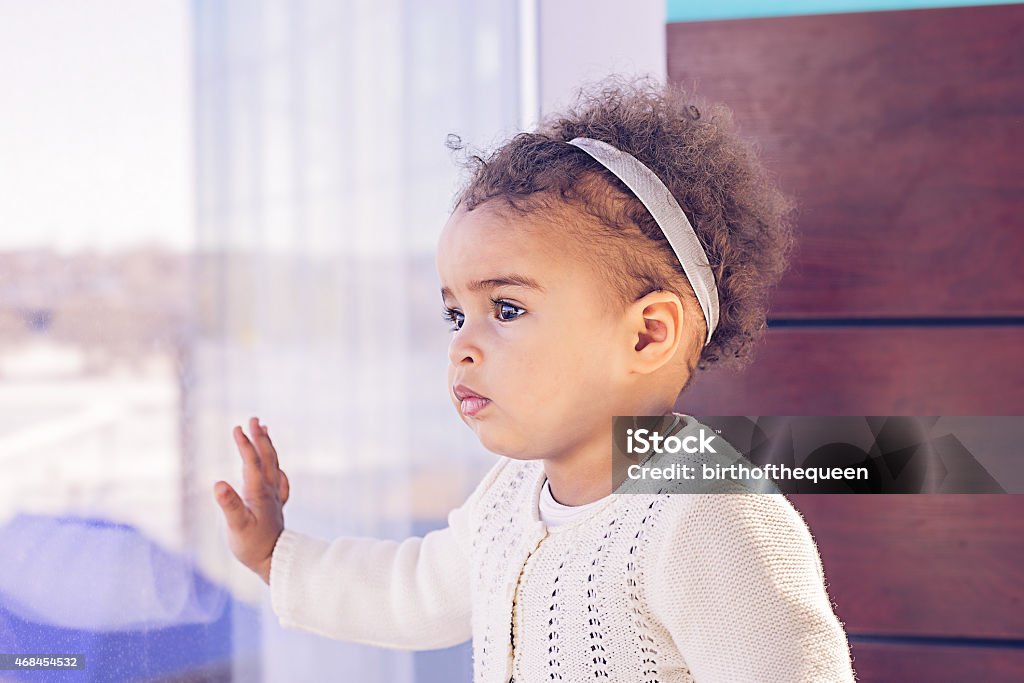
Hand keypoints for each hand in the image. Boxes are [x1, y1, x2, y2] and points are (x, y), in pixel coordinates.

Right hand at [214, 416, 289, 583]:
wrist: (274, 561)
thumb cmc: (252, 546)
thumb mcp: (236, 527)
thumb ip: (228, 505)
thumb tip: (218, 483)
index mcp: (258, 492)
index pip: (252, 462)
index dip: (245, 444)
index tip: (236, 428)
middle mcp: (269, 491)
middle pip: (267, 458)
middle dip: (259, 437)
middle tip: (254, 419)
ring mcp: (274, 497)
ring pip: (274, 465)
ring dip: (268, 446)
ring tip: (264, 429)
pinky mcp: (275, 506)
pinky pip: (279, 480)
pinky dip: (276, 467)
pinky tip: (276, 466)